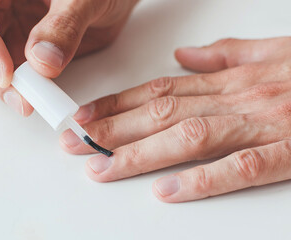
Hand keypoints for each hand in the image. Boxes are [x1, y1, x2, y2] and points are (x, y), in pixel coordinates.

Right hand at [0, 0, 137, 115]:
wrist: (111, 2)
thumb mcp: (86, 0)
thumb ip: (65, 26)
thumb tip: (42, 61)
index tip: (5, 74)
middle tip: (23, 99)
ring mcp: (4, 32)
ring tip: (27, 101)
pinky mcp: (15, 53)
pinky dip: (7, 91)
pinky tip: (28, 96)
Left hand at [59, 37, 290, 202]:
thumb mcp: (272, 52)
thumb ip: (225, 55)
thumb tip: (184, 57)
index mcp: (230, 79)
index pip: (159, 89)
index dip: (118, 102)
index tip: (86, 115)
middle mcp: (238, 99)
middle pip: (161, 113)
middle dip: (113, 130)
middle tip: (75, 143)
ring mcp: (262, 125)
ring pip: (188, 138)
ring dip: (141, 154)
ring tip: (102, 168)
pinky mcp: (289, 153)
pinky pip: (240, 168)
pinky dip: (202, 180)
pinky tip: (165, 192)